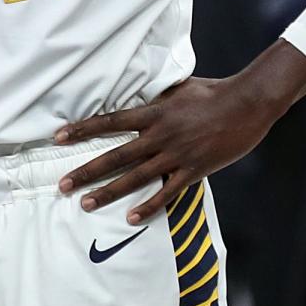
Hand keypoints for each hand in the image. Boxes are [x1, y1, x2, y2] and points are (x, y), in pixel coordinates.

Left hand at [56, 42, 305, 222]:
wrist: (247, 104)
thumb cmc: (213, 91)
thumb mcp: (178, 87)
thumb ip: (156, 95)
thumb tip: (138, 92)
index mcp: (154, 112)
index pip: (109, 122)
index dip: (82, 129)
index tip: (58, 137)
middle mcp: (160, 135)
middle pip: (115, 156)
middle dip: (86, 171)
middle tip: (62, 185)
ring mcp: (176, 155)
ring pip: (135, 178)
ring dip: (108, 192)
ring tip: (85, 203)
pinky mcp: (194, 170)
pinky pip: (167, 193)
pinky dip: (148, 207)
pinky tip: (130, 218)